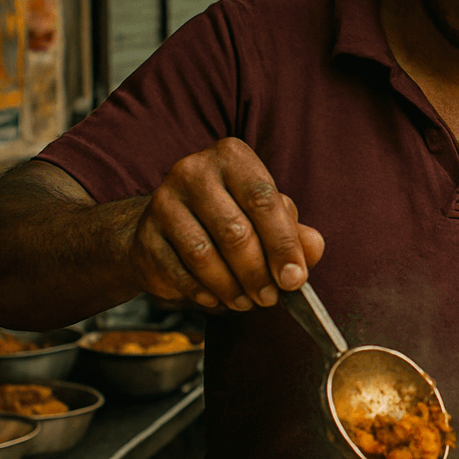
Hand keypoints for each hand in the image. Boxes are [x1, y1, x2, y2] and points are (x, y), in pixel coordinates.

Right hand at [127, 138, 324, 311]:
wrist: (166, 226)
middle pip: (235, 231)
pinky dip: (203, 293)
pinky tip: (218, 298)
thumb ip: (294, 232)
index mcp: (232, 157)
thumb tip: (313, 249)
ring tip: (247, 301)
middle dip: (258, 273)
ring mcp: (164, 202)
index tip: (295, 279)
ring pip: (204, 255)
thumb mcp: (267, 217)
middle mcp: (194, 171)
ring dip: (231, 287)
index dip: (283, 244)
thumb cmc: (229, 216)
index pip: (263, 199)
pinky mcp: (146, 235)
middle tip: (270, 298)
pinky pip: (178, 273)